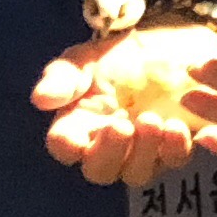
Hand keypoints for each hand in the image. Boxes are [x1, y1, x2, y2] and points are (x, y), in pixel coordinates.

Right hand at [35, 26, 216, 187]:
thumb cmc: (113, 57)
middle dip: (110, 153)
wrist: (161, 44)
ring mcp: (140, 153)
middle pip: (100, 170)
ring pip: (136, 173)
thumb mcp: (85, 59)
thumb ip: (63, 78)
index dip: (68, 146)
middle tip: (121, 126)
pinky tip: (176, 127)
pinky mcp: (172, 148)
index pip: (64, 146)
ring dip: (144, 152)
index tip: (76, 139)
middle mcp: (105, 148)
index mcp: (76, 126)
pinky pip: (173, 160)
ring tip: (151, 120)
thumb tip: (39, 99)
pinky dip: (175, 148)